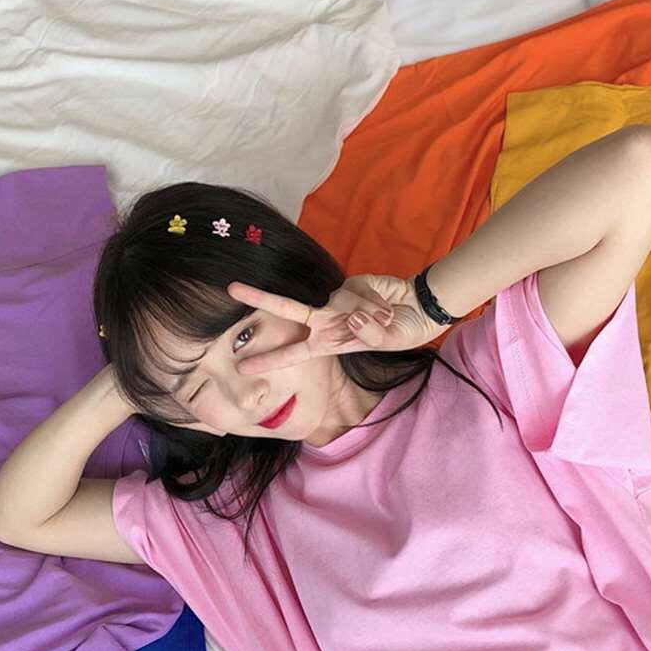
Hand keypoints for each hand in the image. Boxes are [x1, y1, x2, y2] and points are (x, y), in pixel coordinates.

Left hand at [227, 273, 446, 375]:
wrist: (418, 309)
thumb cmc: (400, 333)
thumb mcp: (387, 342)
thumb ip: (369, 334)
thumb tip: (355, 316)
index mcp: (328, 343)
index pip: (294, 353)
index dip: (270, 360)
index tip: (244, 367)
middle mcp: (327, 320)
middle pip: (288, 309)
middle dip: (260, 298)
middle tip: (231, 288)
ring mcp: (337, 301)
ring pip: (342, 304)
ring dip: (370, 313)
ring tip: (388, 317)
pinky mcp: (351, 283)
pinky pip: (358, 294)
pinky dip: (376, 302)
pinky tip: (388, 306)